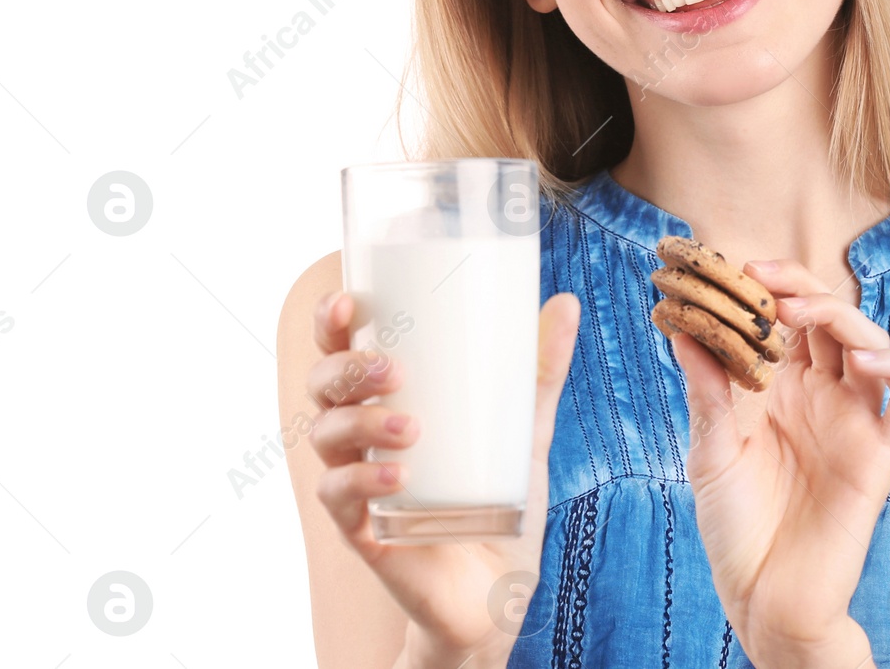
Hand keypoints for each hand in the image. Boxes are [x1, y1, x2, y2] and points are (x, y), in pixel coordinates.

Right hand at [305, 287, 579, 666]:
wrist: (497, 589)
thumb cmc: (497, 497)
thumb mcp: (524, 429)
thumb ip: (542, 372)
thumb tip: (567, 303)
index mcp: (388, 402)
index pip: (343, 350)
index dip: (331, 322)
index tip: (351, 300)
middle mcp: (362, 438)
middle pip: (323, 387)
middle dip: (347, 369)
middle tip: (394, 371)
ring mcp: (358, 483)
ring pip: (325, 436)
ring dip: (360, 423)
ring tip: (412, 429)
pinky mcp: (362, 530)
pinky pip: (340, 498)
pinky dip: (362, 482)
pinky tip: (398, 478)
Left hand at [666, 258, 889, 666]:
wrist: (764, 599)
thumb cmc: (734, 528)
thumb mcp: (709, 452)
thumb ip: (705, 392)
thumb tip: (681, 327)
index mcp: (779, 390)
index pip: (786, 319)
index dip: (771, 288)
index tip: (738, 267)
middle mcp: (820, 397)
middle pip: (829, 321)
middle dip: (801, 290)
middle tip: (766, 277)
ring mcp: (852, 422)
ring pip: (870, 346)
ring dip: (844, 318)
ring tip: (802, 312)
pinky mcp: (879, 454)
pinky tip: (867, 359)